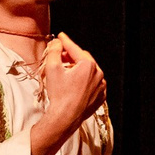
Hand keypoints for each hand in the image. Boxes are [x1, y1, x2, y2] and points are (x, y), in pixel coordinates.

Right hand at [31, 34, 105, 154]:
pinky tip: (73, 85)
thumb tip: (57, 42)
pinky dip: (84, 81)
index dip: (65, 41)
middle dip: (71, 56)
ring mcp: (101, 86)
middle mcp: (99, 74)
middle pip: (83, 59)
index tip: (60, 36)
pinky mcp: (100, 97)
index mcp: (88, 65)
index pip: (74, 48)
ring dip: (78, 69)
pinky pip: (93, 84)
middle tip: (60, 57)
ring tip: (65, 73)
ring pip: (89, 72)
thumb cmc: (59, 95)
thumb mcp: (52, 68)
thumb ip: (55, 51)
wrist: (65, 118)